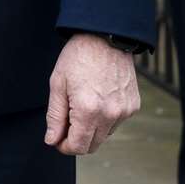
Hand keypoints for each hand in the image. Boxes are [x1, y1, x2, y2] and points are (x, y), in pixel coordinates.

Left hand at [44, 33, 139, 155]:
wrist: (105, 37)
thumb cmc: (78, 57)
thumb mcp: (58, 84)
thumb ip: (55, 116)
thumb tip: (52, 140)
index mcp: (88, 110)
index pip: (78, 147)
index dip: (64, 147)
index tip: (57, 139)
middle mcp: (110, 114)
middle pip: (92, 145)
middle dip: (77, 140)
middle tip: (65, 124)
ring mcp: (124, 111)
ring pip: (104, 135)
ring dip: (91, 129)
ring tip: (81, 105)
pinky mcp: (133, 105)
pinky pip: (116, 122)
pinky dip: (105, 118)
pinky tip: (97, 99)